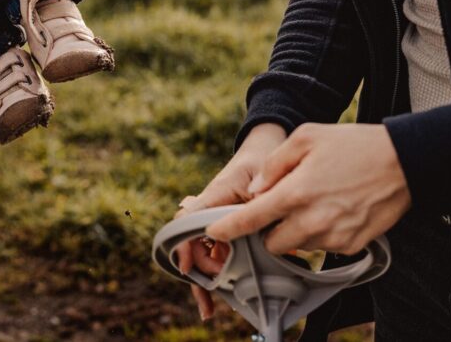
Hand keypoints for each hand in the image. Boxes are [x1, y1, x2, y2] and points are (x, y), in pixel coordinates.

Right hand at [174, 123, 285, 319]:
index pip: (187, 223)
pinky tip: (235, 282)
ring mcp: (216, 218)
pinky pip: (220, 249)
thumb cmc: (261, 160)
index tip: (188, 269)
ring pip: (204, 251)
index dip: (184, 247)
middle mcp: (209, 209)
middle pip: (192, 244)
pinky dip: (225, 267)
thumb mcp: (263, 180)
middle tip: (213, 297)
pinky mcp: (227, 224)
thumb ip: (260, 206)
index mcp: (212, 197)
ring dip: (210, 275)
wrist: (264, 147)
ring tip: (217, 302)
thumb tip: (265, 237)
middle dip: (198, 273)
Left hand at [207, 123, 411, 254]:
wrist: (405, 161)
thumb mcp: (306, 138)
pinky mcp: (352, 246)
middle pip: (272, 243)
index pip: (251, 220)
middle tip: (282, 207)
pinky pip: (324, 248)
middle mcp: (312, 220)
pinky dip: (321, 234)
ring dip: (296, 232)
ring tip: (315, 202)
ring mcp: (333, 237)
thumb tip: (254, 190)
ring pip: (299, 246)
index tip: (212, 233)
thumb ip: (274, 165)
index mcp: (295, 193)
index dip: (227, 229)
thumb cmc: (353, 145)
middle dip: (270, 229)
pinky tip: (334, 210)